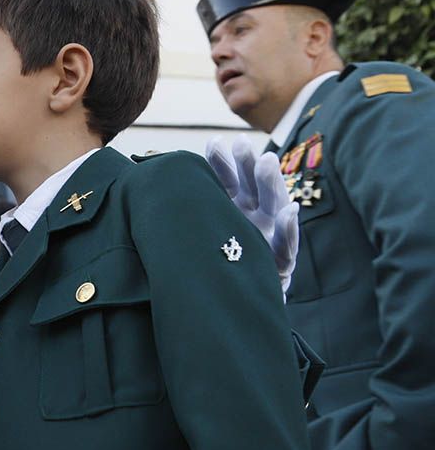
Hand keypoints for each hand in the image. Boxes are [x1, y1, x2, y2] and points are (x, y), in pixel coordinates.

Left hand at [206, 135, 298, 294]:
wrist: (228, 308)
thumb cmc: (210, 267)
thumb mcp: (199, 235)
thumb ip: (190, 209)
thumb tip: (160, 178)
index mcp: (231, 211)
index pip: (226, 183)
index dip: (221, 163)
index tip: (213, 141)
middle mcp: (253, 220)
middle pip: (252, 188)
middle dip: (247, 165)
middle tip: (241, 144)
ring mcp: (268, 240)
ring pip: (273, 207)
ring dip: (271, 184)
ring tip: (267, 160)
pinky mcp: (279, 266)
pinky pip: (286, 247)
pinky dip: (288, 229)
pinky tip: (290, 210)